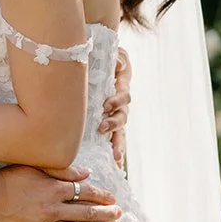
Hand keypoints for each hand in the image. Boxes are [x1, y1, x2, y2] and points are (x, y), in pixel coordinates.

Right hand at [0, 165, 120, 221]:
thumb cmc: (6, 181)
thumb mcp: (33, 169)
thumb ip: (60, 171)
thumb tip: (86, 174)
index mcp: (53, 189)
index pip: (84, 192)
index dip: (101, 196)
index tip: (112, 198)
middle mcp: (53, 209)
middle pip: (87, 213)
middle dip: (106, 214)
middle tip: (119, 215)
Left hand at [98, 45, 131, 167]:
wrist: (97, 62)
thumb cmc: (106, 57)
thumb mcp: (114, 55)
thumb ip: (118, 59)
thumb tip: (119, 64)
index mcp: (120, 87)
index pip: (123, 96)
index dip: (117, 100)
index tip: (106, 104)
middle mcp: (119, 104)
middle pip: (122, 117)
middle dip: (114, 124)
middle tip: (102, 127)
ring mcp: (114, 115)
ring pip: (120, 132)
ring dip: (118, 143)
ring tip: (115, 156)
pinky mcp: (106, 124)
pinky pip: (113, 140)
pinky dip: (116, 152)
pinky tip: (115, 166)